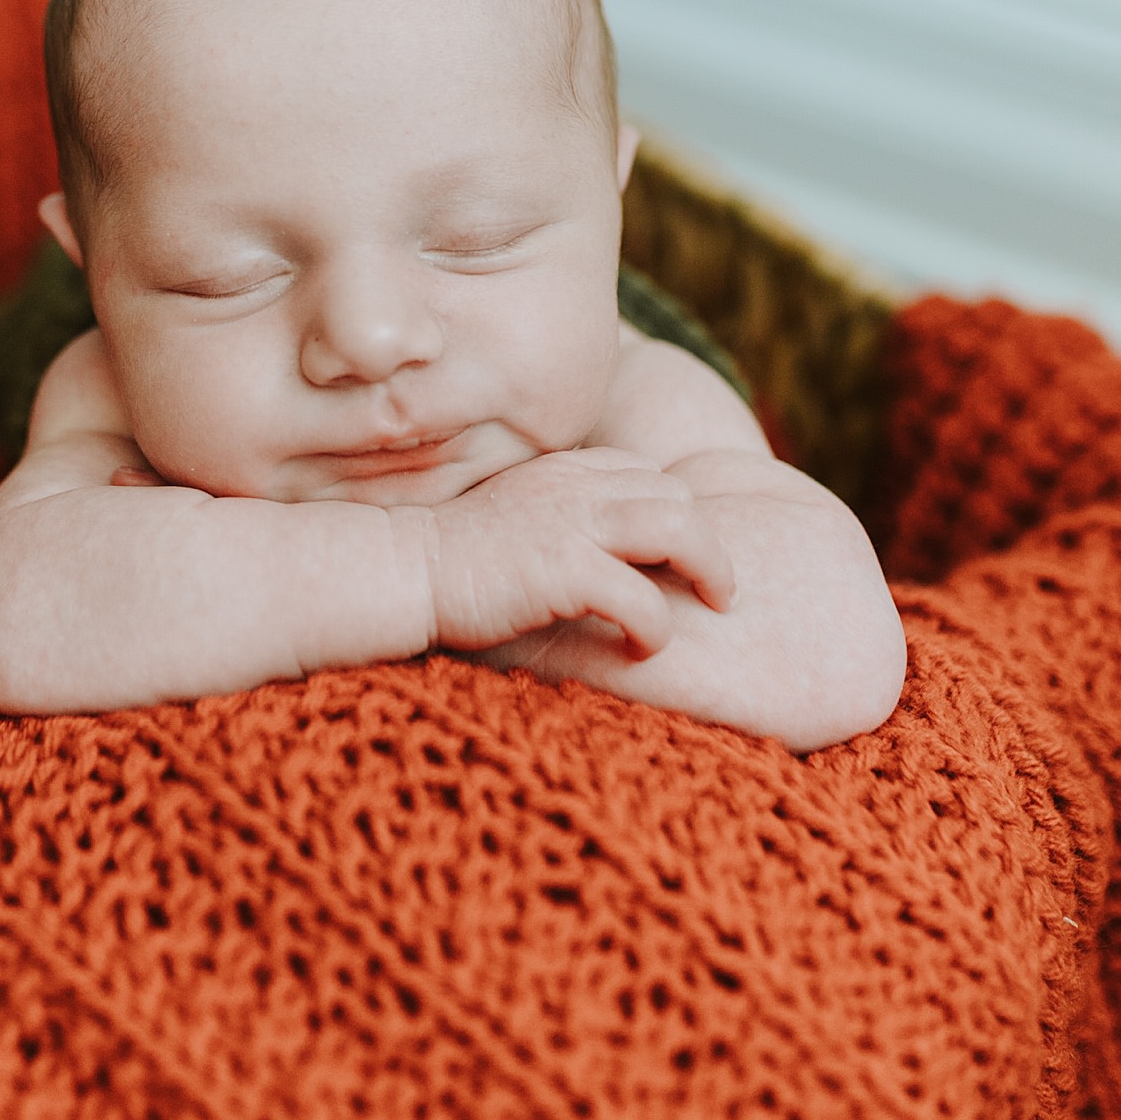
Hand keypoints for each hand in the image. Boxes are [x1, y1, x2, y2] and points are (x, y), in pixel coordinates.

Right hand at [423, 448, 735, 658]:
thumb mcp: (516, 515)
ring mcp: (573, 524)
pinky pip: (642, 599)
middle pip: (677, 495)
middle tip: (720, 591)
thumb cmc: (453, 557)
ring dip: (709, 569)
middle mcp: (577, 487)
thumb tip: (597, 550)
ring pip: (680, 528)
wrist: (400, 569)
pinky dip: (655, 628)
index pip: (647, 473)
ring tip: (713, 607)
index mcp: (565, 471)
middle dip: (710, 542)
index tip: (678, 557)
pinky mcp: (564, 570)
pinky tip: (643, 649)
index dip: (675, 512)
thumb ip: (559, 515)